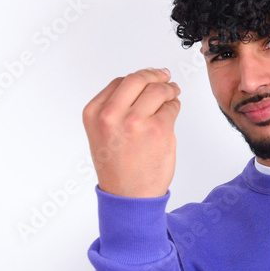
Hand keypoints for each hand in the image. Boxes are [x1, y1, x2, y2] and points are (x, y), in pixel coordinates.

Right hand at [82, 67, 181, 198]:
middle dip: (155, 75)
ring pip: (158, 90)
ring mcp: (136, 121)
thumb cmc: (117, 167)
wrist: (128, 195)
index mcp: (95, 113)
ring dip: (169, 89)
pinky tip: (172, 110)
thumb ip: (114, 108)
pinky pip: (172, 106)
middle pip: (138, 79)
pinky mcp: (159, 129)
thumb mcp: (101, 133)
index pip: (119, 82)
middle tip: (164, 76)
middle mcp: (112, 114)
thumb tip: (141, 84)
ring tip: (172, 93)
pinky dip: (175, 105)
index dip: (138, 78)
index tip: (148, 77)